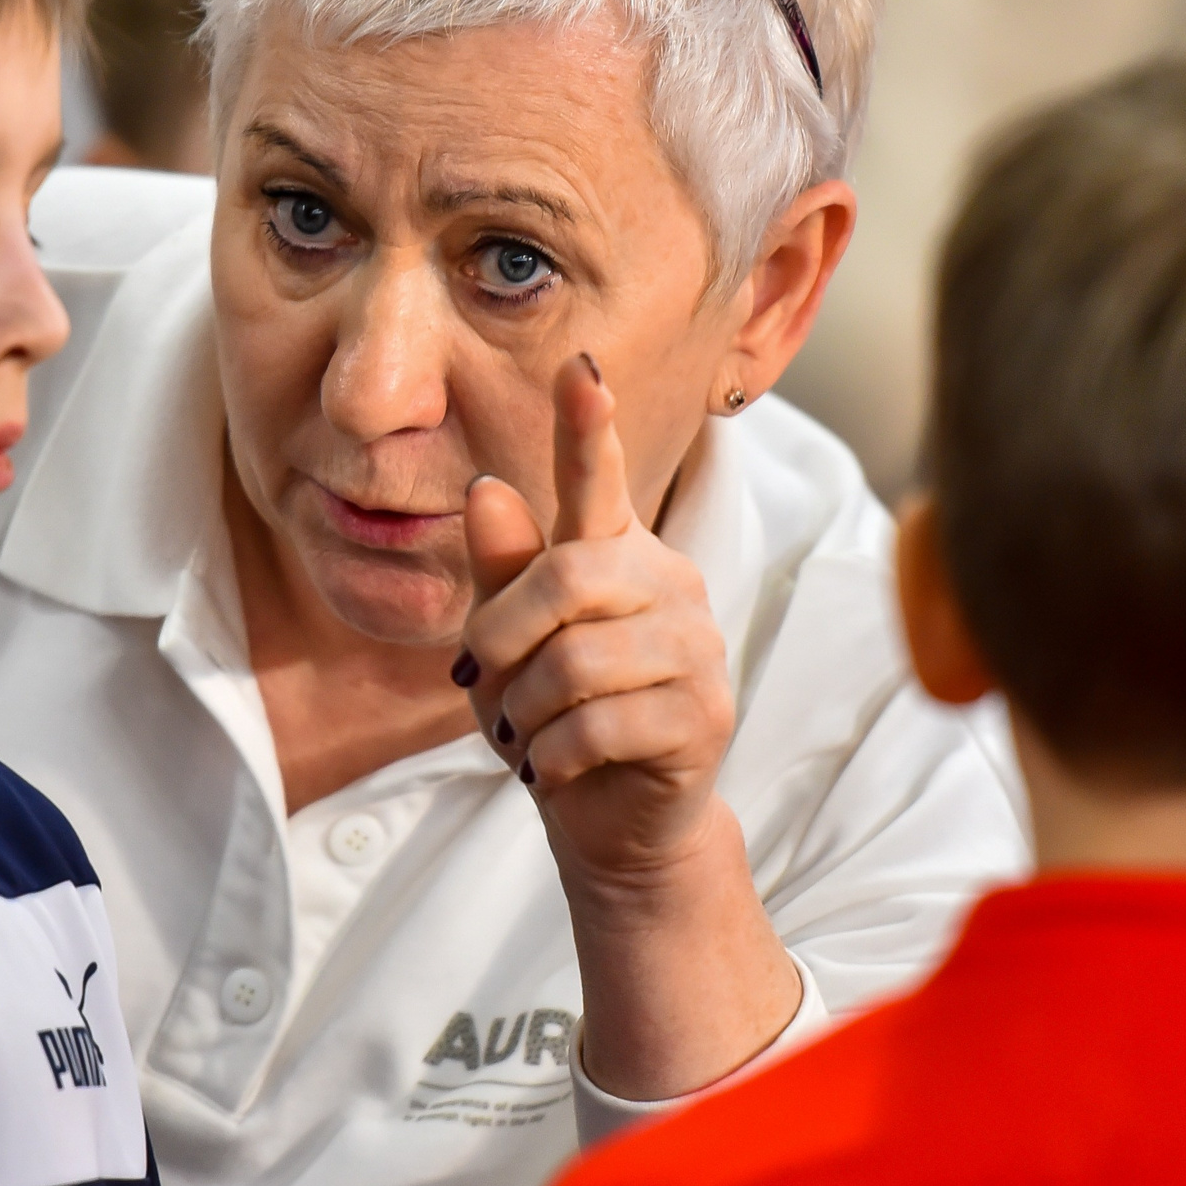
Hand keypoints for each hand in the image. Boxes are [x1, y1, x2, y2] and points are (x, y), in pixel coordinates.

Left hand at [458, 354, 738, 884]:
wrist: (611, 818)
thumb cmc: (553, 714)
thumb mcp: (506, 643)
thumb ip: (502, 571)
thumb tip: (487, 488)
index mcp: (613, 550)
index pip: (597, 477)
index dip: (586, 423)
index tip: (579, 366)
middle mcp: (666, 582)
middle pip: (564, 577)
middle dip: (502, 636)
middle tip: (481, 679)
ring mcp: (696, 646)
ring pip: (575, 661)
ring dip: (524, 710)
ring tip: (528, 731)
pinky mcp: (704, 713)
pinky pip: (597, 725)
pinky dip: (551, 756)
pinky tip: (556, 765)